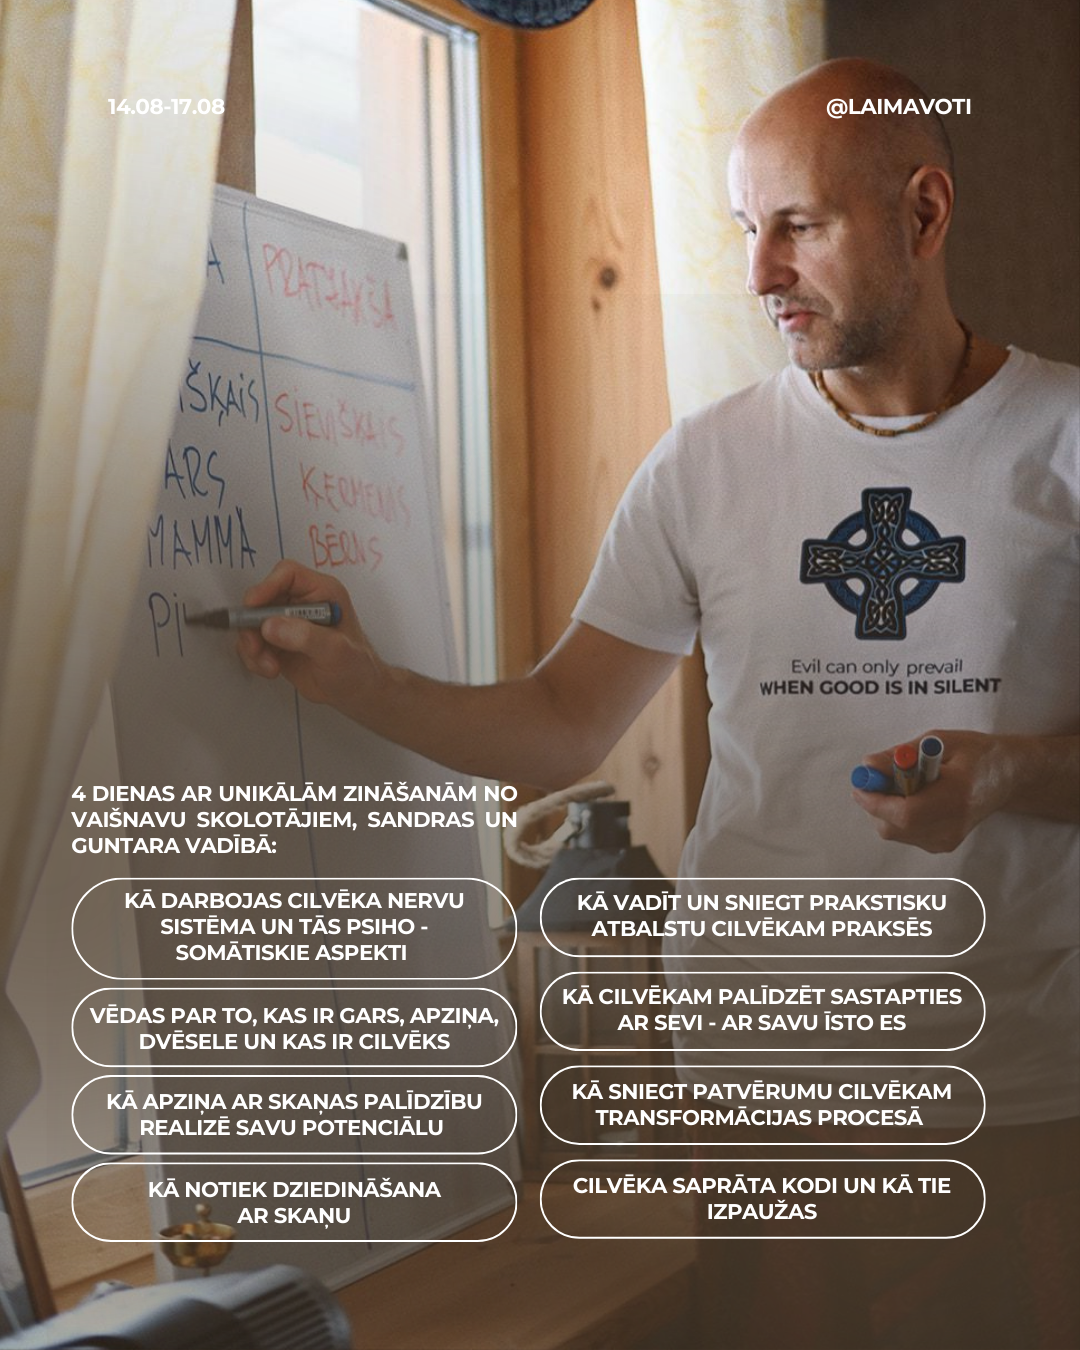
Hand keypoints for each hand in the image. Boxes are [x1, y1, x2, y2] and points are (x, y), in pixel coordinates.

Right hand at [235, 559, 379, 715]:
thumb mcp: (336, 651)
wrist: (355, 693)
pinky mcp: (278, 642)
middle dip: (252, 624)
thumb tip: (271, 626)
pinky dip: (255, 658)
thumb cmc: (357, 667)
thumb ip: (306, 636)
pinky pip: (253, 643)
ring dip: (253, 645)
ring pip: (253, 623)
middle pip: (263, 599)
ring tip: (269, 664)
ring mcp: (288, 623)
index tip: (253, 606)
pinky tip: (271, 669)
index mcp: (322, 593)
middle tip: (255, 646)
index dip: (266, 586)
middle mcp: (302, 604)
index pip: (288, 575)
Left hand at [852, 729, 1015, 853]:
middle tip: (876, 779)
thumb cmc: (974, 754)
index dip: (877, 802)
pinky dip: (897, 816)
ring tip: (903, 784)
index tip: (861, 785)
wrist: (1006, 777)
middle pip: (895, 827)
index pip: (907, 813)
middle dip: (876, 803)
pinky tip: (913, 797)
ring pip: (895, 832)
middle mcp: (953, 825)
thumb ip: (901, 755)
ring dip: (885, 808)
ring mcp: (948, 840)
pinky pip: (905, 834)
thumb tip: (868, 766)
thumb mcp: (938, 742)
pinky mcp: (943, 845)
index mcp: (957, 796)